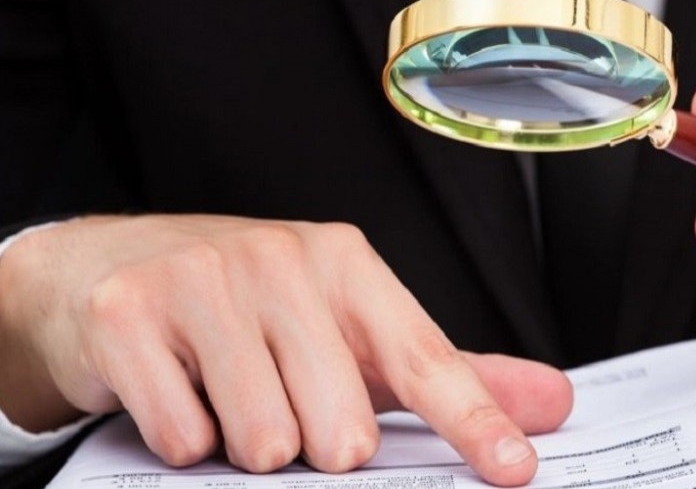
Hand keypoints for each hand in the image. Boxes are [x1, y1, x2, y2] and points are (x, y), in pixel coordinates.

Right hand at [0, 215, 571, 484]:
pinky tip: (180, 391)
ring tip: (230, 394)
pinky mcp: (131, 314)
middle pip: (341, 428)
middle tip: (287, 403)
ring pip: (264, 441)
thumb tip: (548, 401)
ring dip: (251, 444)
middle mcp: (282, 260)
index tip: (514, 469)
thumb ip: (446, 373)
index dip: (474, 420)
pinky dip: (186, 438)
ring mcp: (204, 281)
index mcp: (348, 265)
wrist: (113, 265)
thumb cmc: (250, 306)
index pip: (424, 358)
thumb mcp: (350, 329)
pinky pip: (184, 438)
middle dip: (318, 445)